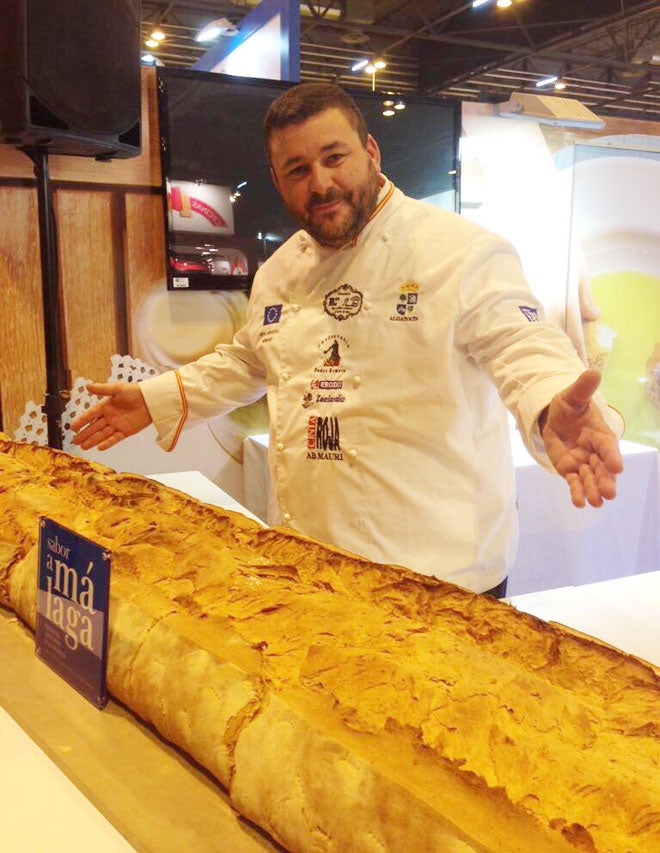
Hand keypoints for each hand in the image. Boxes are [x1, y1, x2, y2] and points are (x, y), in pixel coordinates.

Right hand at [70, 382, 151, 449]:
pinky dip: (107, 443)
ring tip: (83, 447)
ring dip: (93, 440)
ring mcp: (117, 425)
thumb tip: (87, 386)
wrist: (150, 399)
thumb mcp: (117, 389)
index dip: (81, 421)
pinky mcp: (126, 431)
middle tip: (74, 441)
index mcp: (105, 406)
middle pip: (94, 427)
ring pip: (102, 434)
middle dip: (84, 434)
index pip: (90, 415)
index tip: (72, 427)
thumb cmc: (134, 391)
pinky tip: (99, 448)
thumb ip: (102, 389)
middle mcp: (109, 417)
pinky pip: (115, 438)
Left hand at [540, 368, 622, 507]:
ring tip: (596, 502)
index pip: (607, 446)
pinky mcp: (570, 470)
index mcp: (599, 433)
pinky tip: (579, 503)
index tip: (617, 467)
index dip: (612, 456)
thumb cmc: (568, 407)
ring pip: (590, 478)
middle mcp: (595, 451)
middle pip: (602, 468)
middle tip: (609, 493)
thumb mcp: (572, 396)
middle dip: (605, 480)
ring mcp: (583, 463)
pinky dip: (577, 492)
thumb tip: (592, 371)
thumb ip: (582, 388)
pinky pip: (575, 483)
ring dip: (593, 490)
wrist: (555, 419)